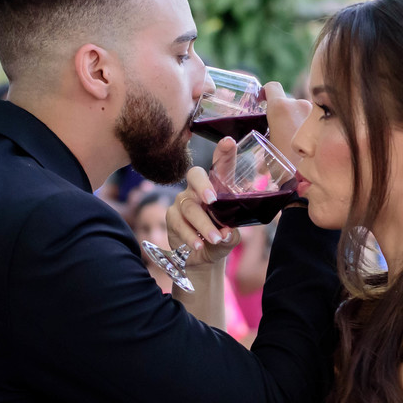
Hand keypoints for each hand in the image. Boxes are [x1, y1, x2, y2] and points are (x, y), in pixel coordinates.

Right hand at [165, 139, 240, 269]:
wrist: (202, 259)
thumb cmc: (219, 240)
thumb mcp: (231, 237)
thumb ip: (231, 233)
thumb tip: (226, 231)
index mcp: (218, 188)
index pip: (221, 166)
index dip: (224, 153)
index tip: (229, 142)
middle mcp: (198, 189)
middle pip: (195, 175)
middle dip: (203, 185)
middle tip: (212, 200)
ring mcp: (183, 201)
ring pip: (190, 207)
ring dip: (203, 224)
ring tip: (215, 239)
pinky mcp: (172, 216)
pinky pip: (179, 223)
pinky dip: (190, 235)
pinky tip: (198, 245)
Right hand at [261, 81, 311, 172]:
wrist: (313, 175)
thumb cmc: (286, 165)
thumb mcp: (268, 156)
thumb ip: (265, 150)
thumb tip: (260, 168)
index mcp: (279, 108)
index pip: (271, 87)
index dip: (265, 91)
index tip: (262, 99)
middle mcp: (298, 103)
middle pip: (288, 103)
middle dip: (284, 115)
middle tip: (281, 134)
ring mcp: (314, 111)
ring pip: (302, 112)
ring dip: (298, 123)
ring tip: (296, 144)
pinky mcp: (326, 119)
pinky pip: (314, 121)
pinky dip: (310, 129)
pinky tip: (309, 145)